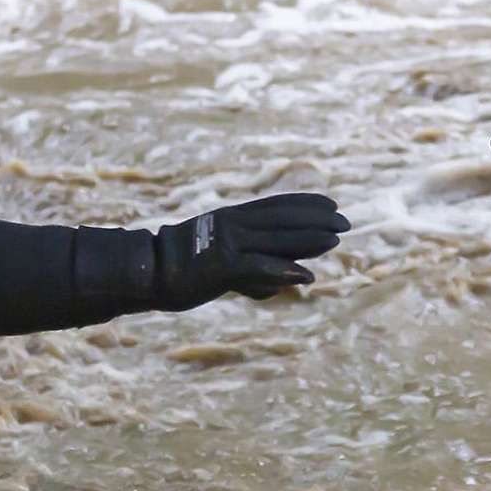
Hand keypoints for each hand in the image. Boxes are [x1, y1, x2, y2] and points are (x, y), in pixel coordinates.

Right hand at [152, 193, 349, 310]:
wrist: (145, 271)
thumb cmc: (180, 271)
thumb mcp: (221, 268)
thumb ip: (250, 275)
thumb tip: (274, 288)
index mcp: (231, 219)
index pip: (275, 206)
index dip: (305, 204)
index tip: (331, 203)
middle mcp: (232, 225)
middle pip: (283, 220)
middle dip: (316, 220)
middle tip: (345, 221)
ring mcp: (227, 243)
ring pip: (276, 239)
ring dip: (308, 239)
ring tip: (336, 239)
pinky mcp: (221, 265)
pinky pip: (258, 267)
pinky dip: (282, 270)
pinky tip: (305, 275)